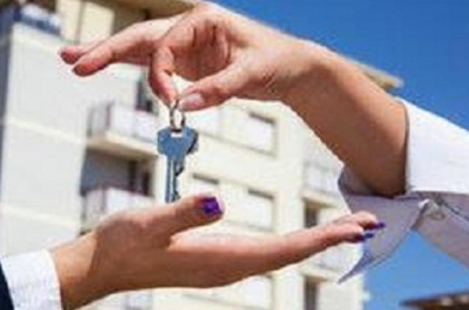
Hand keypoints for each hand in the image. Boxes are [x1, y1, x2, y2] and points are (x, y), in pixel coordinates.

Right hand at [51, 194, 381, 308]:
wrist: (99, 267)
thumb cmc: (120, 244)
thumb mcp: (149, 223)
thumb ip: (184, 214)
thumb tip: (218, 202)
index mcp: (219, 259)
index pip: (282, 249)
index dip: (321, 238)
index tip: (356, 226)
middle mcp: (226, 266)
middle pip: (290, 253)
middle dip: (329, 238)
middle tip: (368, 222)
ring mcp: (220, 265)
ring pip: (279, 254)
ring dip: (313, 241)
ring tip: (344, 228)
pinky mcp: (212, 260)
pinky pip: (262, 253)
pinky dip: (289, 243)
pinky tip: (295, 237)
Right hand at [60, 2, 326, 110]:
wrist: (293, 68)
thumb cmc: (278, 62)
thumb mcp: (252, 74)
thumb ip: (217, 88)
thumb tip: (182, 106)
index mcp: (203, 18)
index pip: (165, 45)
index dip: (160, 76)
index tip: (170, 103)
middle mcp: (188, 27)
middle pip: (139, 37)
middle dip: (105, 50)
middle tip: (72, 60)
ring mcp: (184, 43)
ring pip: (138, 48)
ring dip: (106, 55)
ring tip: (72, 60)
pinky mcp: (186, 61)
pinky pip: (149, 63)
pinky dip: (126, 66)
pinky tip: (100, 66)